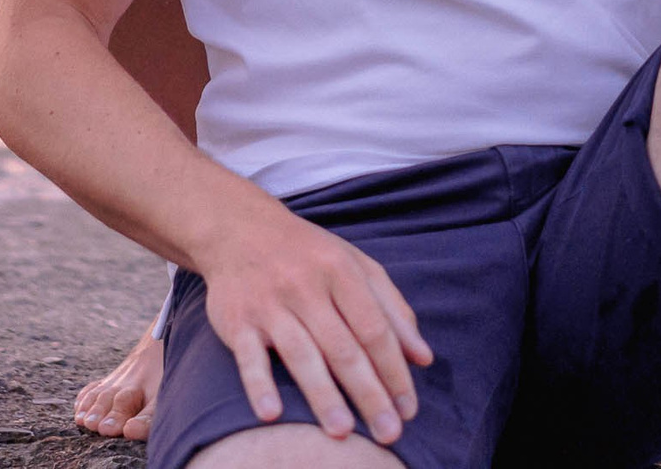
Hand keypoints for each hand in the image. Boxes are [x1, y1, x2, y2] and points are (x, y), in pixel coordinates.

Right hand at [198, 211, 432, 443]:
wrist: (239, 228)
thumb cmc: (309, 254)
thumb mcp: (356, 265)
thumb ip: (392, 309)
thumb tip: (424, 357)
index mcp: (341, 271)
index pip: (374, 328)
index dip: (394, 370)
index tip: (408, 408)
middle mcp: (305, 286)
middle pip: (343, 348)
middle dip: (368, 393)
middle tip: (388, 433)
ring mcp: (269, 304)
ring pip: (300, 354)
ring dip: (322, 395)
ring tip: (343, 433)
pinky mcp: (236, 321)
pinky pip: (248, 357)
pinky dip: (258, 385)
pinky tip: (272, 414)